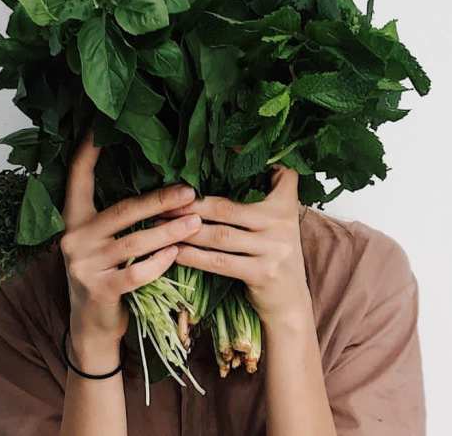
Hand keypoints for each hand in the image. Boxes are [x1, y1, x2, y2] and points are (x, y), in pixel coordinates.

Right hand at [60, 133, 201, 370]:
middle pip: (122, 210)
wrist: (92, 328)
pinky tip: (178, 254)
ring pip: (135, 242)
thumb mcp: (103, 243)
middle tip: (191, 190)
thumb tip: (162, 187)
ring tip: (196, 222)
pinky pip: (137, 272)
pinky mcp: (99, 290)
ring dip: (170, 231)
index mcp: (73, 220)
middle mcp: (74, 239)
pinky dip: (159, 262)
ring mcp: (83, 265)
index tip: (99, 127)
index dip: (87, 152)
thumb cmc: (107, 275)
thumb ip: (119, 219)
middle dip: (160, 200)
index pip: (77, 178)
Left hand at [167, 166, 311, 328]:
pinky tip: (175, 251)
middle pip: (228, 208)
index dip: (248, 161)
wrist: (290, 303)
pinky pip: (220, 262)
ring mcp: (274, 249)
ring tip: (161, 224)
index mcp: (286, 205)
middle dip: (192, 204)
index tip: (222, 149)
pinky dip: (194, 256)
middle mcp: (282, 223)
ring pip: (220, 235)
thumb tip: (227, 163)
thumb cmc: (273, 256)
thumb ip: (262, 197)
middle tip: (164, 200)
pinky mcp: (262, 273)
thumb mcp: (278, 223)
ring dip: (187, 229)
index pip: (277, 174)